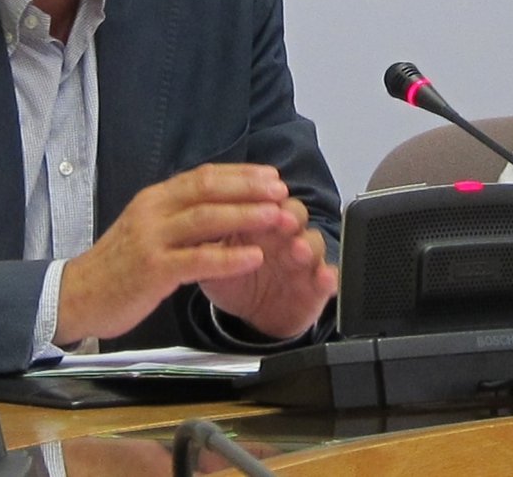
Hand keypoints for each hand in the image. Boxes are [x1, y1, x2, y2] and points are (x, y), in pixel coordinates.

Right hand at [55, 164, 324, 345]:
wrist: (78, 294)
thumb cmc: (118, 265)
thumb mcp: (147, 229)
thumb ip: (179, 216)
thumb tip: (221, 207)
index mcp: (154, 199)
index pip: (202, 176)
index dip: (239, 174)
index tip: (270, 175)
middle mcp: (153, 211)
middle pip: (206, 190)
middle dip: (248, 188)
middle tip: (282, 190)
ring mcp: (152, 239)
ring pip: (205, 219)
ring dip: (245, 215)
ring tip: (276, 216)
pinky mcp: (153, 270)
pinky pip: (197, 260)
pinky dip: (229, 258)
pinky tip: (254, 258)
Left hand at [199, 195, 338, 339]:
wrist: (249, 315)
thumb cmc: (234, 278)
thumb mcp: (212, 257)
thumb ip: (203, 238)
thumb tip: (185, 217)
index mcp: (256, 222)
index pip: (263, 199)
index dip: (261, 196)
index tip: (258, 196)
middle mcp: (283, 235)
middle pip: (295, 214)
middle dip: (289, 215)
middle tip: (281, 219)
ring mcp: (302, 260)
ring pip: (315, 243)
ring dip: (309, 244)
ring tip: (299, 249)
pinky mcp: (315, 288)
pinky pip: (327, 280)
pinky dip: (328, 278)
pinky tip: (324, 278)